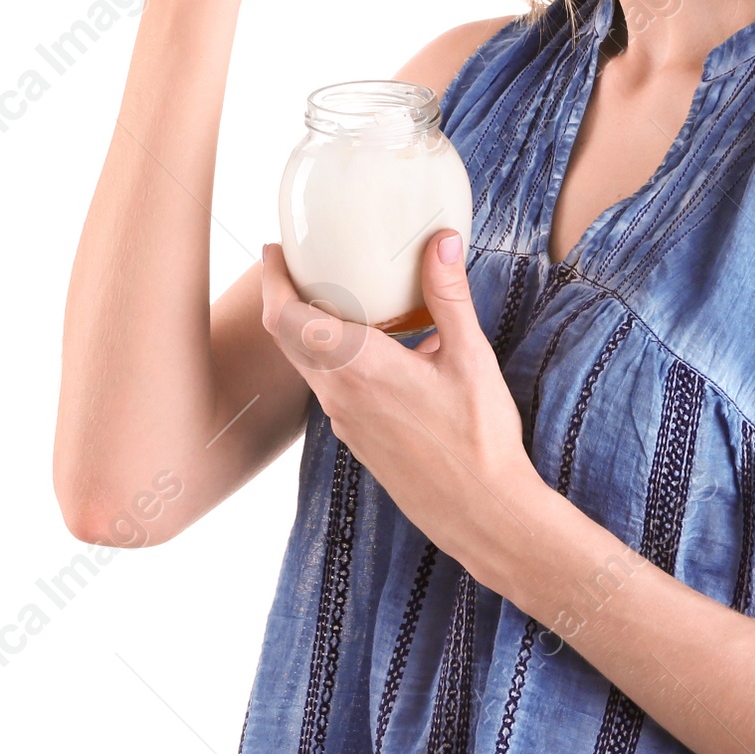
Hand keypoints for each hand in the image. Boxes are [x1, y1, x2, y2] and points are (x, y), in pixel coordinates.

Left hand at [259, 235, 546, 581]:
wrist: (482, 512)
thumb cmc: (479, 438)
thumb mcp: (471, 357)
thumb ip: (449, 296)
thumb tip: (440, 241)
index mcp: (361, 368)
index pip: (288, 317)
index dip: (272, 279)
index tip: (274, 249)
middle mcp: (340, 396)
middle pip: (286, 338)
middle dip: (282, 295)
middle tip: (295, 262)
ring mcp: (345, 422)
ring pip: (305, 365)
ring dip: (304, 327)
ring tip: (330, 295)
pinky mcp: (357, 438)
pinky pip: (328, 387)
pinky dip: (328, 356)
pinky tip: (366, 345)